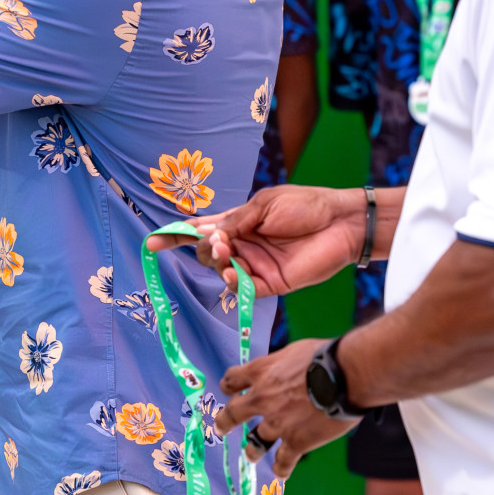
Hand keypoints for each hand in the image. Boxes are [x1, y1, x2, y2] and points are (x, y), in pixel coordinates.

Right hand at [145, 185, 362, 295]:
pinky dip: (232, 284)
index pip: (200, 231)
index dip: (176, 236)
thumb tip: (207, 233)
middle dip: (204, 247)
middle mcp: (243, 246)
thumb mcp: (264, 205)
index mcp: (238, 224)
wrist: (341, 222)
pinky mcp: (271, 283)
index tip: (152, 242)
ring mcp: (255, 266)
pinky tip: (230, 274)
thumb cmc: (306, 206)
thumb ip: (234, 221)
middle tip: (216, 239)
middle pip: (207, 253)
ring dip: (216, 262)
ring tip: (225, 251)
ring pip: (221, 271)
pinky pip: (243, 289)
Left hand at [215, 338, 357, 478]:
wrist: (343, 377)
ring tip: (252, 455)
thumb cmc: (322, 357)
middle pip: (233, 413)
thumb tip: (284, 370)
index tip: (228, 390)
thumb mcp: (291, 352)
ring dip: (253, 450)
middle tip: (221, 428)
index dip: (229, 386)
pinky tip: (280, 473)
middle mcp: (261, 399)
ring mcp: (277, 422)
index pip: (232, 379)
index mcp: (259, 372)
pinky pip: (284, 460)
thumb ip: (280, 365)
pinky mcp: (297, 441)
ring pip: (256, 442)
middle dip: (225, 422)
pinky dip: (281, 468)